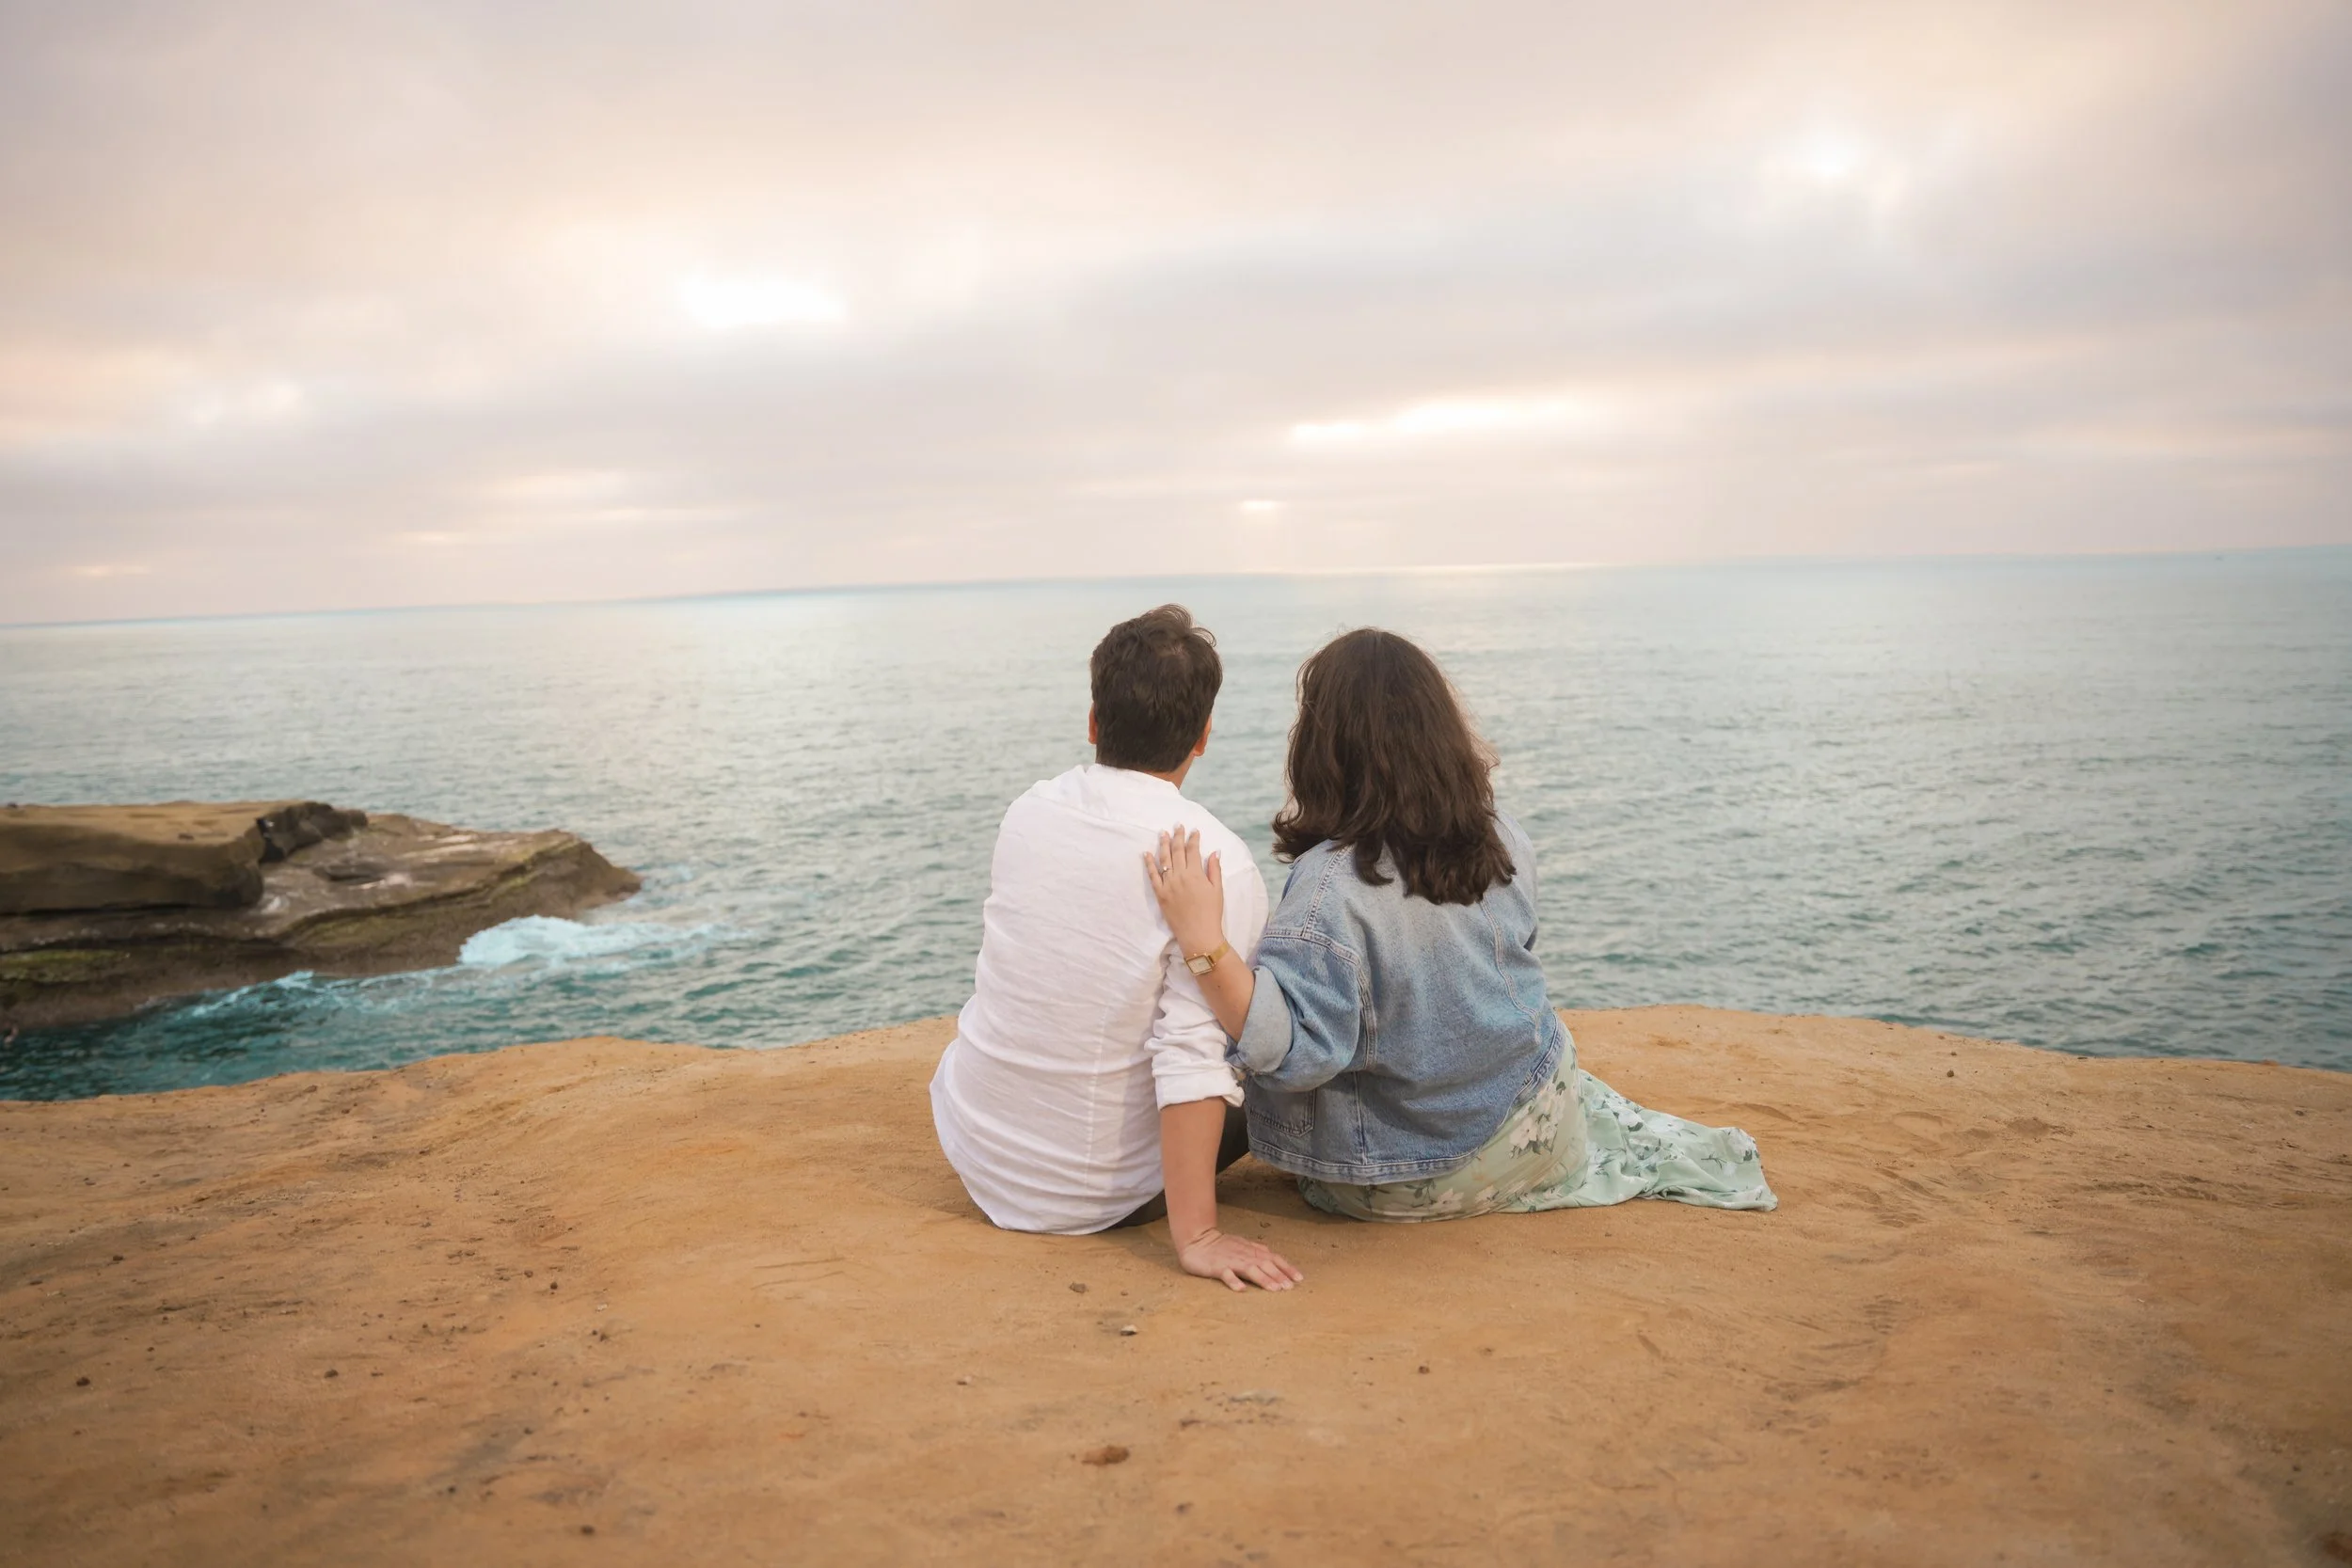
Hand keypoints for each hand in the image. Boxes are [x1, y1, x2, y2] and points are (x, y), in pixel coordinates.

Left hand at [1145, 827, 1226, 958]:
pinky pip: (1152, 875)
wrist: (1198, 934)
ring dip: (1163, 844)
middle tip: (1178, 826)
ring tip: (1162, 833)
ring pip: (1164, 859)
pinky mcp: (1160, 894)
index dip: (1193, 838)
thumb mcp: (1217, 890)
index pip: (1193, 850)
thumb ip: (1214, 869)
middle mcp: (1180, 876)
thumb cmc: (1211, 913)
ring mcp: (1168, 884)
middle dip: (1178, 836)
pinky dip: (1149, 863)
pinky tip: (1146, 853)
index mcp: (1196, 874)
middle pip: (1177, 851)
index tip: (1194, 830)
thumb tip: (1215, 852)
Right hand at [1174, 1226, 1304, 1291]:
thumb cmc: (1221, 1245)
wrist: (1197, 1240)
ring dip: (1263, 1279)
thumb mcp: (1242, 1245)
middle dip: (1278, 1275)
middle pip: (1265, 1264)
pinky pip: (1225, 1274)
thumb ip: (1257, 1250)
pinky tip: (1241, 1289)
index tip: (1299, 1279)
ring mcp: (1230, 1261)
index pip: (1273, 1259)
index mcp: (1251, 1251)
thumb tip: (1273, 1254)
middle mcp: (1244, 1255)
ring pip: (1249, 1269)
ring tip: (1274, 1289)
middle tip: (1289, 1288)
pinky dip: (1233, 1281)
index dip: (1287, 1268)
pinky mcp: (1216, 1267)